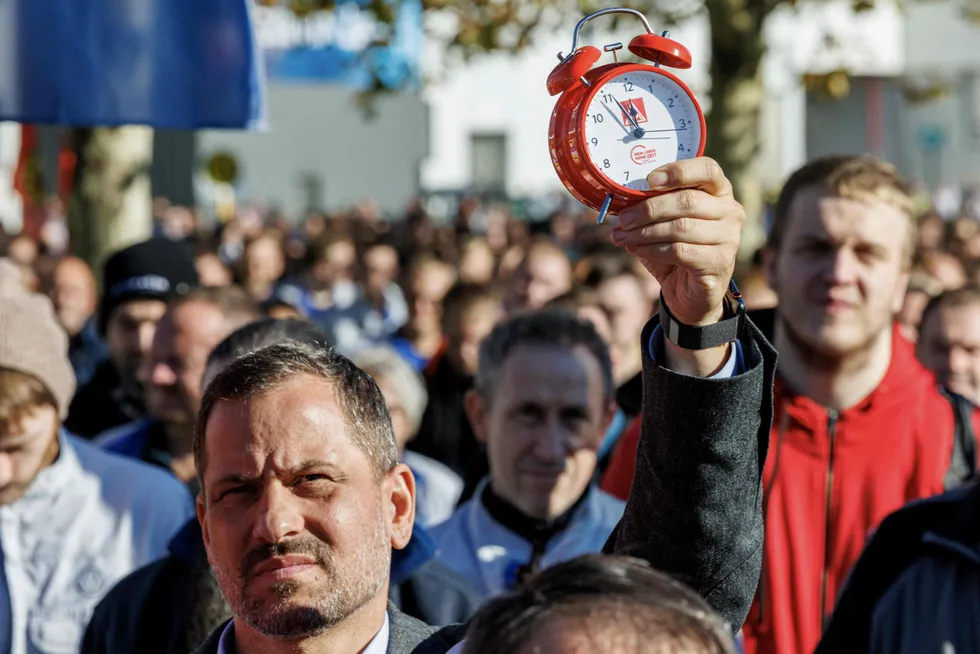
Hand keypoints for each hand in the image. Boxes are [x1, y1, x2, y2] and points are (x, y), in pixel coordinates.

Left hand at [611, 157, 743, 326]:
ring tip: (622, 236)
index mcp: (719, 191)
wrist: (690, 292)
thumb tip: (618, 199)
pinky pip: (680, 251)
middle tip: (622, 219)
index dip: (678, 171)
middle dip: (648, 209)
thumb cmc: (676, 249)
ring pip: (681, 228)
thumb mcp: (664, 222)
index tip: (649, 179)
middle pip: (687, 201)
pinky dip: (652, 249)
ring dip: (644, 232)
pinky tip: (635, 249)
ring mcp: (729, 238)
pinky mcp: (720, 263)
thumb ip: (650, 206)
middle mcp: (730, 211)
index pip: (707, 169)